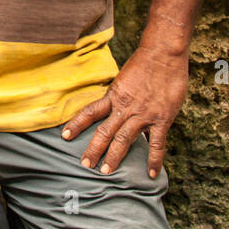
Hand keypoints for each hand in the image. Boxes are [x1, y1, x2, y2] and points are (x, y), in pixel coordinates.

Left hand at [61, 45, 188, 177]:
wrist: (163, 54)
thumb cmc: (144, 63)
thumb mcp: (124, 78)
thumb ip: (119, 95)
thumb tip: (114, 105)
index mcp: (113, 95)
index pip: (90, 112)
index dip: (76, 125)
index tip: (65, 137)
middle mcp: (125, 107)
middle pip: (105, 131)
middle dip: (94, 149)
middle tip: (86, 164)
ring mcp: (143, 114)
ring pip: (125, 140)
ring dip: (115, 157)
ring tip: (106, 171)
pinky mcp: (162, 119)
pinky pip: (156, 144)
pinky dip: (154, 160)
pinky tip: (151, 174)